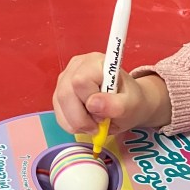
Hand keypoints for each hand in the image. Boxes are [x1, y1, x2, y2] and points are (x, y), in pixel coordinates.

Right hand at [53, 52, 171, 135]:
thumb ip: (115, 105)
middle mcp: (77, 65)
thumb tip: (92, 103)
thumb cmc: (130, 101)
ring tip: (94, 126)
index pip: (80, 82)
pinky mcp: (60, 91)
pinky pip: (58, 111)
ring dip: (75, 123)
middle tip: (98, 127)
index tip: (104, 114)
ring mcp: (66, 78)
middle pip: (65, 94)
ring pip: (59, 104)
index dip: (90, 102)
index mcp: (97, 62)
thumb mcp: (131, 105)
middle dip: (80, 118)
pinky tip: (85, 124)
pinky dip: (70, 124)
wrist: (127, 104)